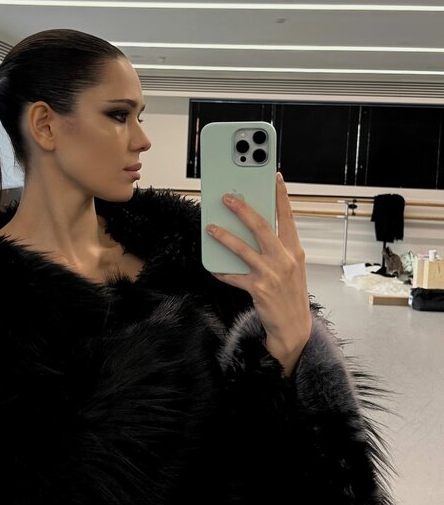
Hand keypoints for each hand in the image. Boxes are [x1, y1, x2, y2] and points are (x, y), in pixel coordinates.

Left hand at [206, 175, 312, 357]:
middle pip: (261, 227)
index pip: (288, 217)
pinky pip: (233, 276)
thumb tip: (254, 229)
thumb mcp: (292, 267)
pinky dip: (221, 270)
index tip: (274, 178)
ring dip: (224, 236)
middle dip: (243, 210)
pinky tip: (212, 266)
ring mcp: (271, 274)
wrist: (294, 326)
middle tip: (227, 198)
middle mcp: (285, 260)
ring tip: (210, 227)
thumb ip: (277, 248)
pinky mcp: (258, 289)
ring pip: (243, 248)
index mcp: (295, 251)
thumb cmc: (290, 294)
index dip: (281, 196)